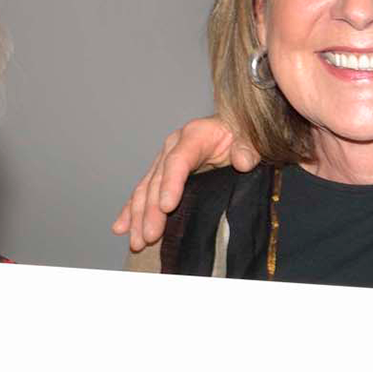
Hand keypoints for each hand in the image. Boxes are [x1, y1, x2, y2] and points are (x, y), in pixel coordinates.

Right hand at [111, 118, 254, 252]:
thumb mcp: (251, 138)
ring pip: (146, 190)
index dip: (170, 184)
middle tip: (149, 236)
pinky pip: (143, 194)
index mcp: (194, 135)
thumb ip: (247, 148)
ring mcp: (164, 161)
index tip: (167, 207)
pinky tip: (121, 228)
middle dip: (151, 211)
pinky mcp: (162, 175)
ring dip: (138, 217)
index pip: (178, 161)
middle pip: (157, 180)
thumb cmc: (242, 135)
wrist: (235, 129)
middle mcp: (173, 147)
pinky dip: (131, 212)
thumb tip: (243, 161)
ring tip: (137, 241)